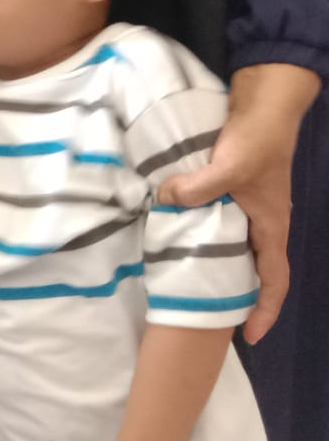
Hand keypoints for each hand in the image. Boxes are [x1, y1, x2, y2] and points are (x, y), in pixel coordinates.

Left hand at [159, 63, 319, 342]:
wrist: (264, 105)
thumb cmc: (257, 140)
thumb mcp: (229, 166)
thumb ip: (199, 187)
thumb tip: (166, 199)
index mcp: (270, 226)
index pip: (274, 279)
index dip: (264, 309)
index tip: (249, 335)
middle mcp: (261, 222)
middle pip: (251, 269)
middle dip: (235, 294)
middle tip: (208, 315)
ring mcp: (246, 206)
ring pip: (231, 246)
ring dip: (213, 264)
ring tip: (184, 283)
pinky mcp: (229, 189)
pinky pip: (216, 222)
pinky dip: (198, 233)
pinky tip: (174, 236)